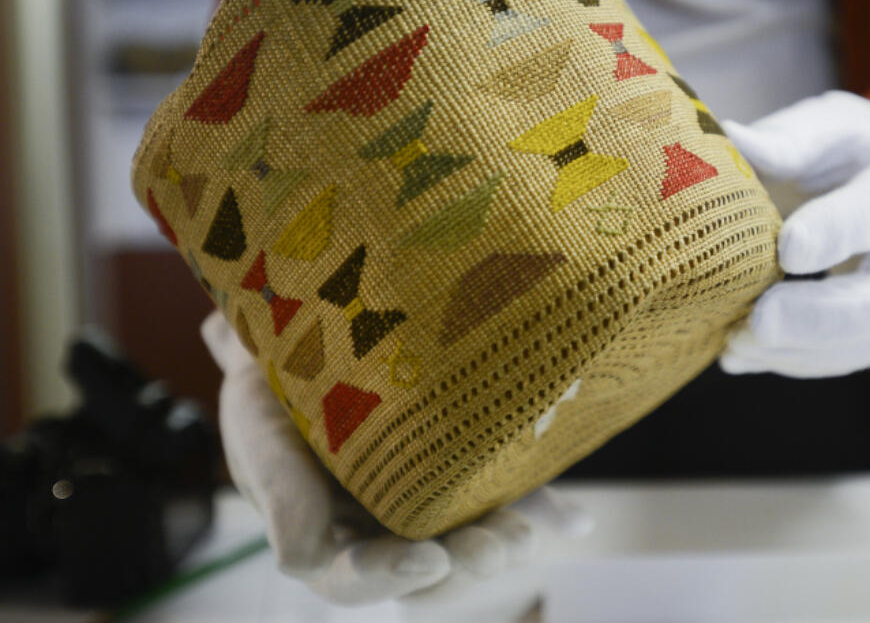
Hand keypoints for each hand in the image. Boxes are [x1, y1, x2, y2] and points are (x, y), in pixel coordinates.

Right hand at [200, 310, 592, 606]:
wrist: (305, 324)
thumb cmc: (271, 380)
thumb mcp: (259, 426)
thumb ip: (280, 494)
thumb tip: (303, 562)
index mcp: (326, 533)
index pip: (354, 579)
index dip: (390, 579)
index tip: (431, 561)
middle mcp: (383, 526)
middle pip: (426, 570)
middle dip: (464, 565)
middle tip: (497, 546)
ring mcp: (428, 500)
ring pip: (469, 537)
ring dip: (503, 541)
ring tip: (527, 534)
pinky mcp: (467, 468)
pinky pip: (508, 493)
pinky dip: (543, 510)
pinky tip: (576, 523)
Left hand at [718, 90, 869, 378]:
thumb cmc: (856, 155)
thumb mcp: (830, 127)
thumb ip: (788, 139)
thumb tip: (728, 138)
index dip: (833, 235)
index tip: (785, 249)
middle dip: (818, 318)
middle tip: (759, 322)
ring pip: (862, 345)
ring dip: (795, 351)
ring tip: (735, 343)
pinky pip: (841, 360)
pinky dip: (788, 362)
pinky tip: (739, 354)